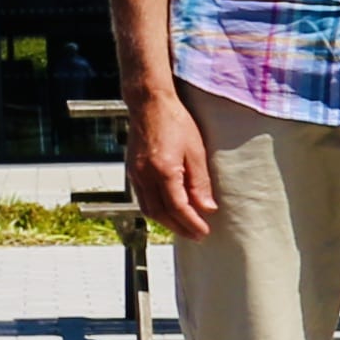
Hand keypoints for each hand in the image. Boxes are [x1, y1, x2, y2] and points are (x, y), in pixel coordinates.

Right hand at [127, 91, 217, 241]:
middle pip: (161, 213)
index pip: (178, 207)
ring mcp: (135, 173)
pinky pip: (142, 198)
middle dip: (179, 228)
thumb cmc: (175, 122)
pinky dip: (156, 210)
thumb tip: (207, 208)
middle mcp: (145, 175)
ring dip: (166, 222)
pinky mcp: (132, 170)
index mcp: (163, 170)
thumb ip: (200, 182)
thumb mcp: (196, 151)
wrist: (148, 104)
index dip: (191, 223)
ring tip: (183, 226)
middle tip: (197, 235)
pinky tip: (168, 210)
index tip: (204, 232)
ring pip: (148, 209)